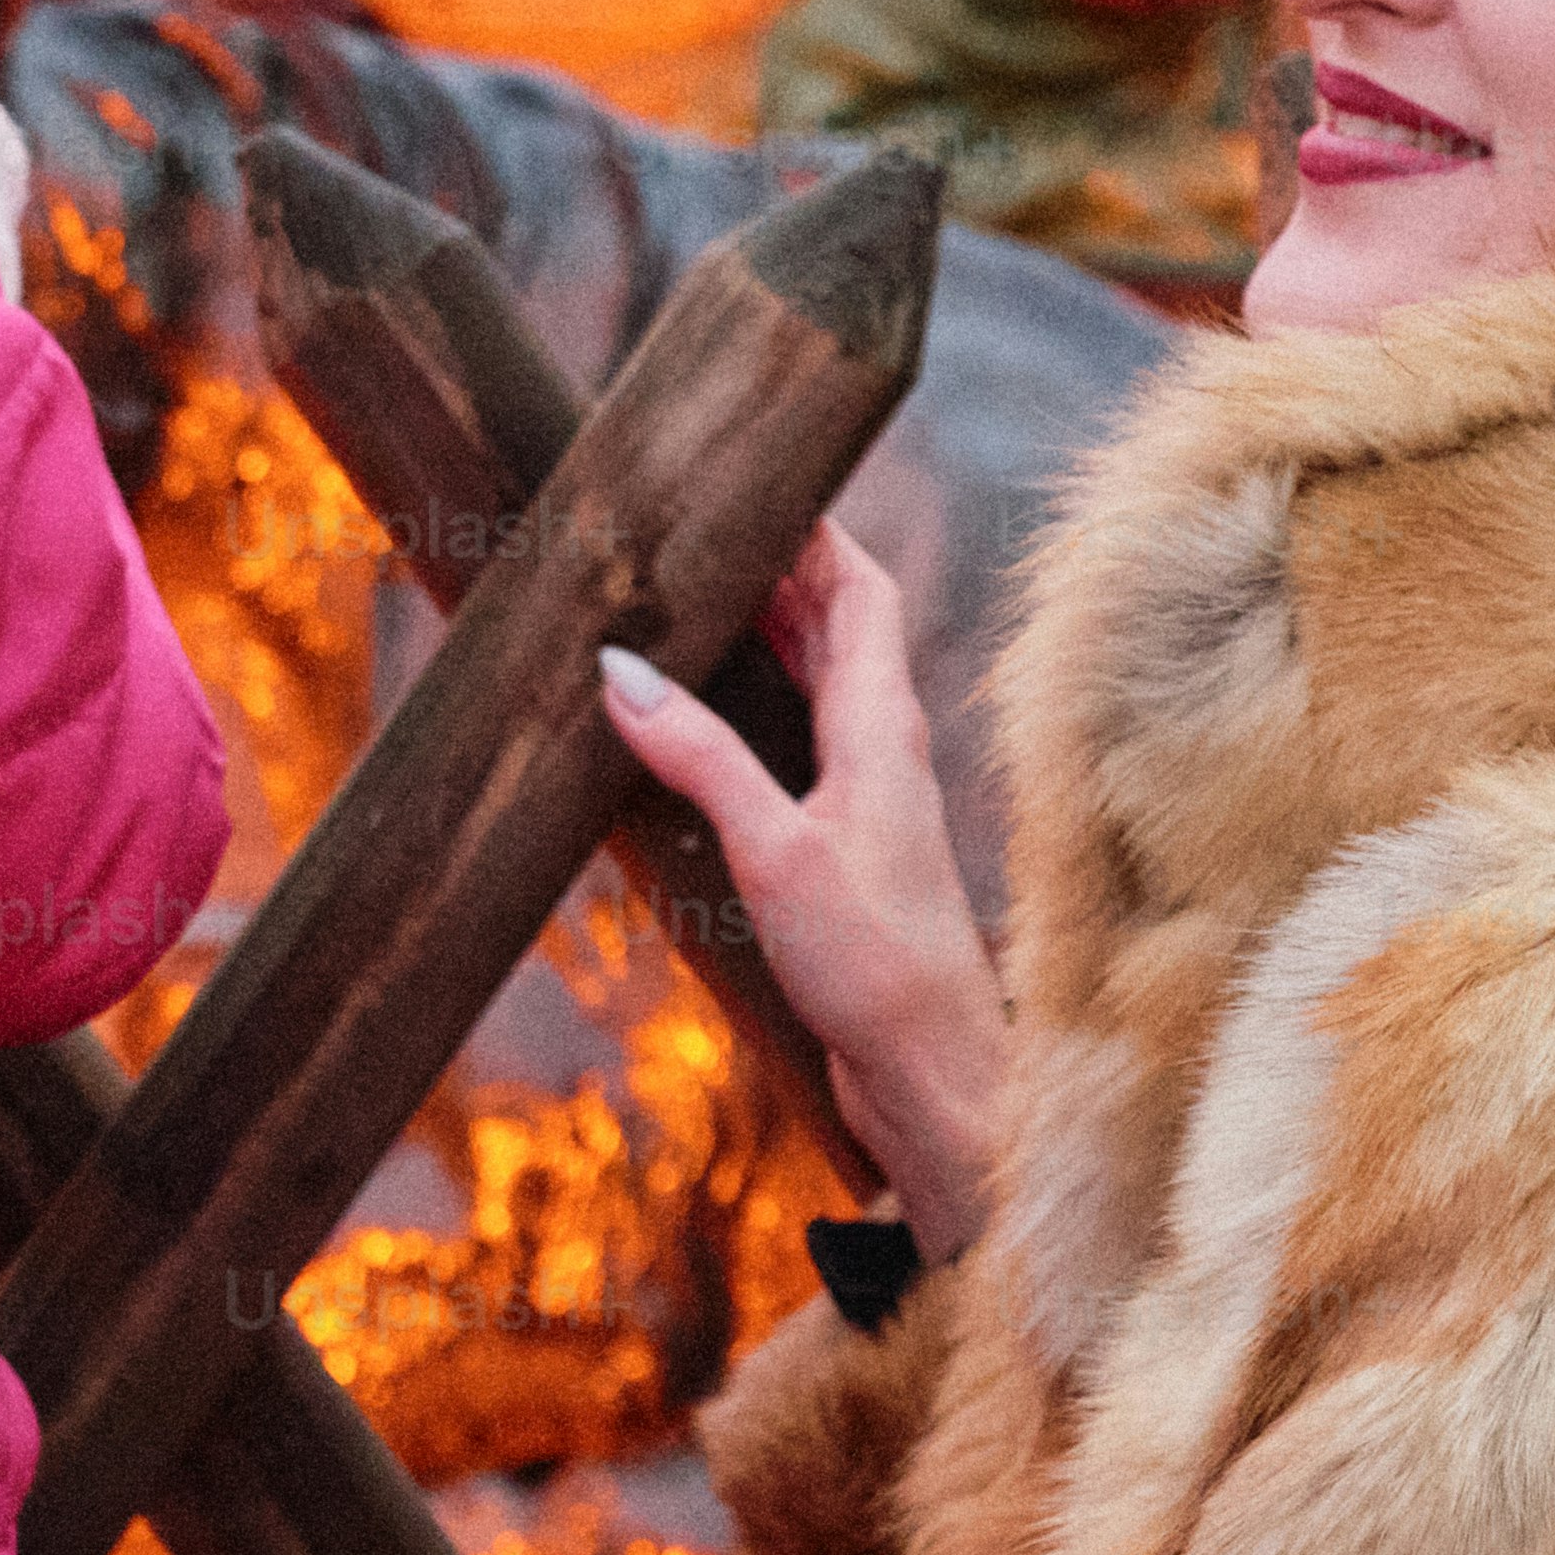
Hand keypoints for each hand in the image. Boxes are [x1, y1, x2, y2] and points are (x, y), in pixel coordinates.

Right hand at [597, 528, 1009, 1253]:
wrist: (933, 1076)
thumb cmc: (877, 965)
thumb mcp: (775, 850)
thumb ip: (702, 757)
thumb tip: (620, 670)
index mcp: (883, 729)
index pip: (857, 591)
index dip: (811, 530)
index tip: (750, 478)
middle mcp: (883, 752)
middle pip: (837, 629)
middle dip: (772, 570)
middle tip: (695, 532)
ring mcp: (866, 802)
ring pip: (816, 688)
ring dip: (761, 639)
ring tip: (685, 603)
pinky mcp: (841, 851)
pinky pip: (795, 749)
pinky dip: (750, 713)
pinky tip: (699, 729)